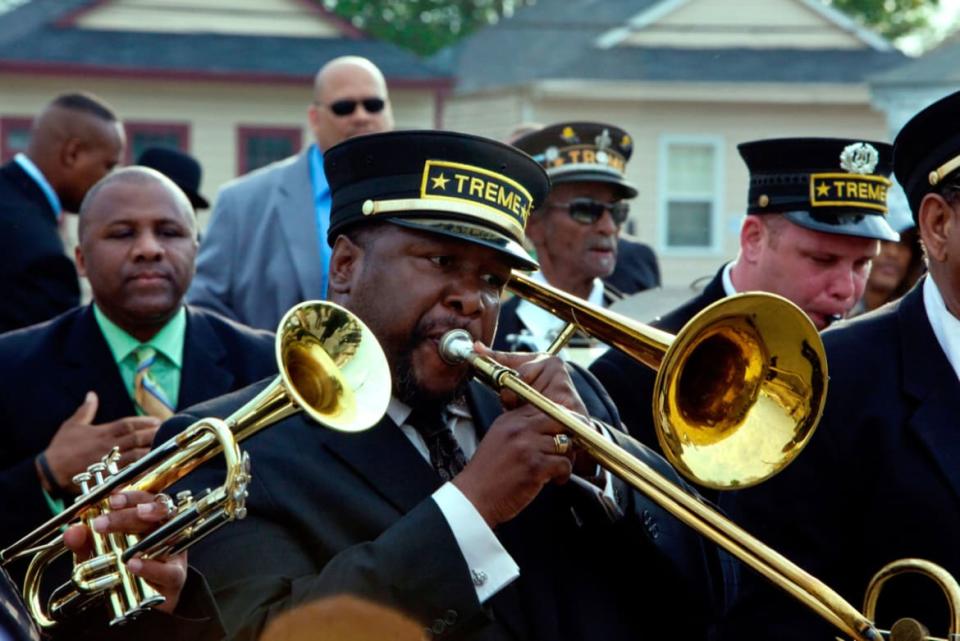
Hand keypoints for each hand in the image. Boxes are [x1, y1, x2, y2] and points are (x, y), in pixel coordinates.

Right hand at [43, 392, 160, 492]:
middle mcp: (107, 446)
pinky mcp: (106, 477)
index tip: (158, 420)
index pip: (127, 424)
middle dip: (153, 434)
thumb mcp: (72, 425)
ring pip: (135, 455)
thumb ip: (86, 410)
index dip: (144, 422)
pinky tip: (153, 467)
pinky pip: (127, 473)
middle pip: (135, 438)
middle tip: (168, 432)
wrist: (48, 472)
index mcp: (101, 433)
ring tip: (166, 447)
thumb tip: (91, 394)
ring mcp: (107, 462)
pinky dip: (140, 470)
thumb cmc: (60, 448)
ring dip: (151, 451)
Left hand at [64, 490, 186, 614]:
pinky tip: (132, 564)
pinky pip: (168, 569)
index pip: (143, 497)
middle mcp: (165, 527)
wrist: (140, 601)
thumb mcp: (98, 554)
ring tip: (123, 535)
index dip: (129, 495)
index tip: (109, 499)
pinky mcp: (175, 575)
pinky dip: (150, 567)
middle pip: (156, 510)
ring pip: (168, 531)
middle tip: (100, 524)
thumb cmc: (122, 569)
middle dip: (128, 515)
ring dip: (146, 538)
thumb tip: (72, 532)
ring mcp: (173, 550)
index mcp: (147, 517)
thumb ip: (85, 543)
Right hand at [452, 346, 588, 526]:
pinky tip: (555, 480)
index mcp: (509, 420)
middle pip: (559, 420)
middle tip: (568, 449)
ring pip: (565, 443)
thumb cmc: (486, 474)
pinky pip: (564, 463)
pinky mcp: (535, 467)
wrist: (473, 497)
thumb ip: (520, 429)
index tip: (565, 430)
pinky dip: (564, 474)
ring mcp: (527, 447)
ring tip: (558, 468)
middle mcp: (519, 429)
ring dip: (566, 458)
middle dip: (569, 434)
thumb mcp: (498, 439)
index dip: (560, 419)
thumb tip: (547, 428)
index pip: (545, 407)